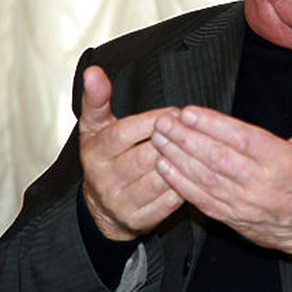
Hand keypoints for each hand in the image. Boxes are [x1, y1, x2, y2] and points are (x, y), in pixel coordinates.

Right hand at [79, 65, 183, 239]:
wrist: (102, 206)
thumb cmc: (105, 156)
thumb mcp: (96, 126)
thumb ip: (97, 98)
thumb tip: (93, 72)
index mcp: (95, 153)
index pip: (124, 134)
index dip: (152, 121)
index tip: (175, 112)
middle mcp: (105, 180)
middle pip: (146, 157)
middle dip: (173, 141)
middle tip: (192, 128)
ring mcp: (122, 203)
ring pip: (161, 179)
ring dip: (184, 161)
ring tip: (198, 147)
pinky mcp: (141, 220)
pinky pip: (171, 201)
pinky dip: (187, 184)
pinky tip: (196, 170)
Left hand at [151, 79, 291, 267]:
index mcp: (281, 160)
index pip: (242, 139)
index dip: (213, 125)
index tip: (189, 112)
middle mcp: (261, 183)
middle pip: (217, 158)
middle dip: (186, 138)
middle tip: (164, 121)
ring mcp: (245, 203)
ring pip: (205, 179)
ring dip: (178, 158)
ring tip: (158, 139)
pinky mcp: (234, 218)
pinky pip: (202, 201)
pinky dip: (181, 185)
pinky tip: (164, 168)